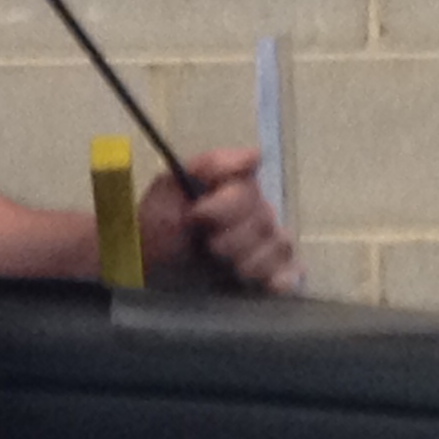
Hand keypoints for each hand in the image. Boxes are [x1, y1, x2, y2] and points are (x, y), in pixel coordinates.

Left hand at [138, 148, 301, 293]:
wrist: (146, 267)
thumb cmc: (158, 225)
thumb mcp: (171, 187)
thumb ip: (211, 166)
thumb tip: (256, 154)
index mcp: (234, 189)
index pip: (247, 192)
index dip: (224, 207)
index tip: (196, 216)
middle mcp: (256, 213)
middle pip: (265, 221)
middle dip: (233, 238)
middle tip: (208, 247)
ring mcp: (265, 244)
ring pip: (280, 246)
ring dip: (253, 261)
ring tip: (226, 268)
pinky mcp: (268, 274)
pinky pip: (292, 272)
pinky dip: (283, 277)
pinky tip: (267, 283)